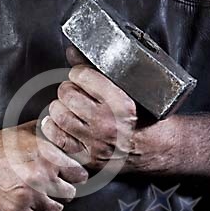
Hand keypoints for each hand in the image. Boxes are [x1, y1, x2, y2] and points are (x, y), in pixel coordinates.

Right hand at [0, 120, 87, 210]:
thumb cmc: (1, 145)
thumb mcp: (28, 131)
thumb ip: (52, 133)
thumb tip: (70, 132)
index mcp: (48, 156)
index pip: (80, 174)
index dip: (77, 175)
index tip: (74, 177)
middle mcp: (41, 177)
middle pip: (70, 193)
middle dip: (65, 189)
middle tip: (58, 187)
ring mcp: (29, 196)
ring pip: (57, 209)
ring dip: (54, 204)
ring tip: (46, 198)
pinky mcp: (17, 210)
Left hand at [41, 47, 137, 171]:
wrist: (155, 149)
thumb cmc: (145, 116)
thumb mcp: (130, 89)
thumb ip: (99, 69)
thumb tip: (71, 51)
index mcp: (122, 103)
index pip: (82, 76)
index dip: (79, 73)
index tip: (81, 76)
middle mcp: (108, 125)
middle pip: (67, 95)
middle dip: (68, 90)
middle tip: (73, 92)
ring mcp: (97, 144)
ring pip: (59, 116)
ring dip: (59, 108)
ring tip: (67, 107)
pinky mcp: (88, 159)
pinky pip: (58, 140)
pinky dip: (54, 129)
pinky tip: (60, 124)